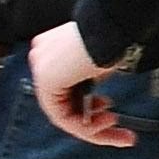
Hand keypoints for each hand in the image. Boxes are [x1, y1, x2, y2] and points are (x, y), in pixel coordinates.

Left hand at [26, 20, 136, 147]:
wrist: (113, 27)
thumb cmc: (115, 36)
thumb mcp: (99, 62)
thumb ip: (89, 78)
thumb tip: (94, 100)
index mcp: (52, 49)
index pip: (65, 89)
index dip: (89, 108)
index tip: (110, 114)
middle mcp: (42, 57)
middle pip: (64, 103)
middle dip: (93, 123)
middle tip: (117, 131)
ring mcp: (41, 68)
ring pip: (63, 113)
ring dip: (92, 127)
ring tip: (114, 124)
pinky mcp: (46, 80)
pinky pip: (62, 116)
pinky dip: (85, 126)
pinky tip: (104, 124)